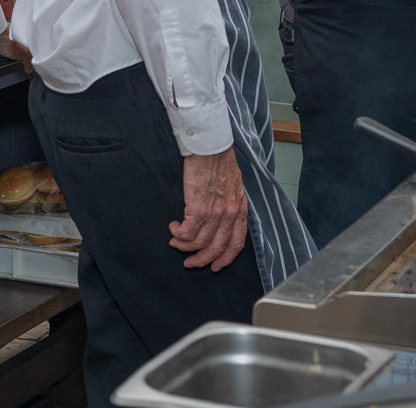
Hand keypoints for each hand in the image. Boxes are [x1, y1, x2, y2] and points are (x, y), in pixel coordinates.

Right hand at [169, 149, 248, 271]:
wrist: (211, 149)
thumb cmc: (220, 163)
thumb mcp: (234, 187)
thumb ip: (230, 205)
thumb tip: (219, 220)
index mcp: (240, 210)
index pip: (236, 243)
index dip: (225, 258)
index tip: (215, 266)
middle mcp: (230, 215)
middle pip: (216, 248)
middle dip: (201, 260)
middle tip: (189, 262)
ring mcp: (215, 214)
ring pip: (199, 243)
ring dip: (184, 246)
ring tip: (176, 241)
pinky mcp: (198, 209)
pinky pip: (187, 233)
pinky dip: (178, 234)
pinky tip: (174, 228)